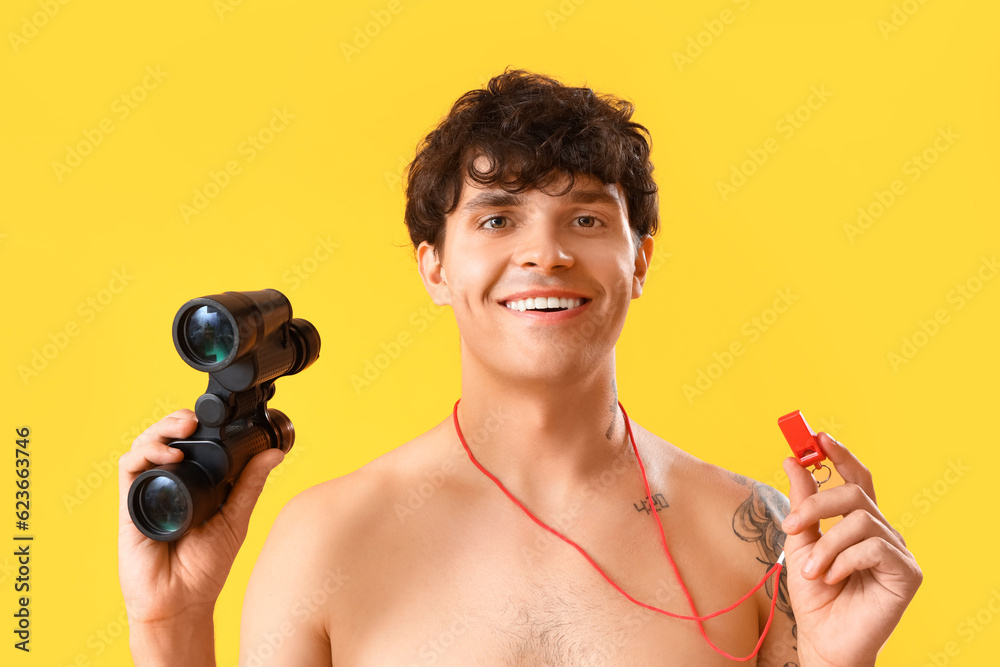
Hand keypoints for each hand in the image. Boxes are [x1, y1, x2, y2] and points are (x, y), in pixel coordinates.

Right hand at [118, 410, 284, 625]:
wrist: (181, 602)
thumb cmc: (205, 568)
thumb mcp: (235, 519)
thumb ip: (250, 485)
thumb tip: (274, 453)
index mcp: (194, 485)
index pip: (190, 444)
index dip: (198, 427)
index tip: (216, 420)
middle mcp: (169, 484)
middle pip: (165, 439)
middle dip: (177, 422)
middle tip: (193, 421)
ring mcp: (149, 493)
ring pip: (144, 446)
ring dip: (160, 431)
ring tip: (182, 431)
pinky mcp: (130, 505)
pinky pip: (129, 469)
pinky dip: (144, 454)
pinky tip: (168, 456)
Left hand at [780, 433, 921, 666]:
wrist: (824, 638)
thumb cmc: (815, 594)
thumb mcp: (799, 542)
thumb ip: (801, 504)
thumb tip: (792, 462)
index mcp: (858, 521)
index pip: (857, 478)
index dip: (841, 455)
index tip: (818, 437)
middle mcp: (881, 531)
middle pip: (855, 493)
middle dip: (817, 504)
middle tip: (790, 526)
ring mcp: (897, 551)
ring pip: (860, 521)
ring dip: (826, 546)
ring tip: (812, 571)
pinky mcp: (907, 573)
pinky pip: (874, 548)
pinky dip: (844, 561)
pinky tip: (834, 579)